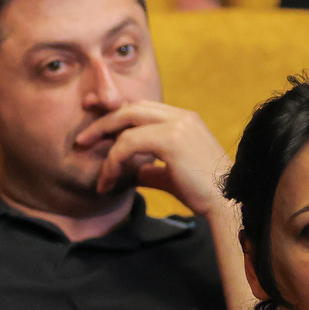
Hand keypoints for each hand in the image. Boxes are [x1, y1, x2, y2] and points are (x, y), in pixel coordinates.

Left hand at [74, 101, 232, 217]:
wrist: (226, 202)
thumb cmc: (203, 192)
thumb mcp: (171, 175)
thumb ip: (150, 167)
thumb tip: (130, 171)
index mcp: (185, 120)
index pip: (142, 108)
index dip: (117, 114)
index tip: (96, 125)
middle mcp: (182, 116)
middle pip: (131, 107)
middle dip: (103, 121)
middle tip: (83, 139)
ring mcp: (178, 125)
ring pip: (127, 122)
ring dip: (104, 143)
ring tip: (97, 171)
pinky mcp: (172, 139)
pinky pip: (129, 143)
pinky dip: (113, 161)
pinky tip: (108, 180)